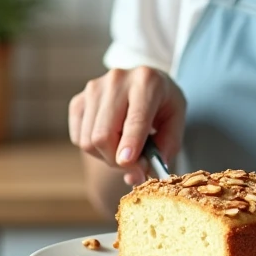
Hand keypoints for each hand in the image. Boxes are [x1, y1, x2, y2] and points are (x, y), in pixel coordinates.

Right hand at [69, 66, 186, 184]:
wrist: (145, 82)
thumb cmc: (163, 104)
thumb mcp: (177, 121)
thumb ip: (165, 148)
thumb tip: (135, 175)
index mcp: (146, 81)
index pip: (135, 119)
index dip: (130, 143)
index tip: (128, 162)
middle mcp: (116, 80)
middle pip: (103, 135)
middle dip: (117, 160)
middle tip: (134, 167)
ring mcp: (93, 89)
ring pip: (89, 141)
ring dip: (106, 156)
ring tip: (124, 149)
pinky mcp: (78, 100)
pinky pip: (79, 139)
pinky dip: (94, 149)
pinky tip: (111, 139)